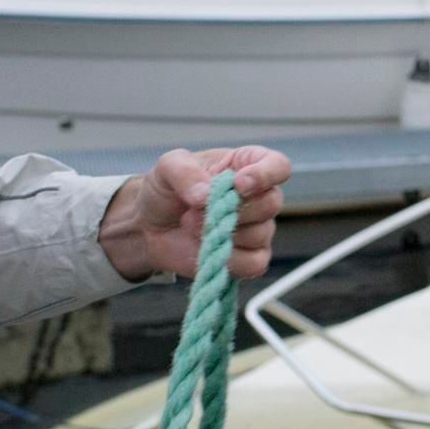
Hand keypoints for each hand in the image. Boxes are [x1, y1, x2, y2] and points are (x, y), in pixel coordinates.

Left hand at [99, 145, 290, 282]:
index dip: (265, 175)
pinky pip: (254, 263)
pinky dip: (228, 260)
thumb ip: (185, 173)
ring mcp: (257, 229)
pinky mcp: (249, 258)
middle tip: (196, 209)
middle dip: (232, 209)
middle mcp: (259, 196)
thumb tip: (206, 195)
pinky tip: (207, 250)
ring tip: (191, 226)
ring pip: (261, 234)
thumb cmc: (166, 189)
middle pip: (271, 203)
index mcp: (246, 165)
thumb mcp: (167, 167)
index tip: (238, 184)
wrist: (151, 227)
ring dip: (222, 234)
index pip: (278, 166)